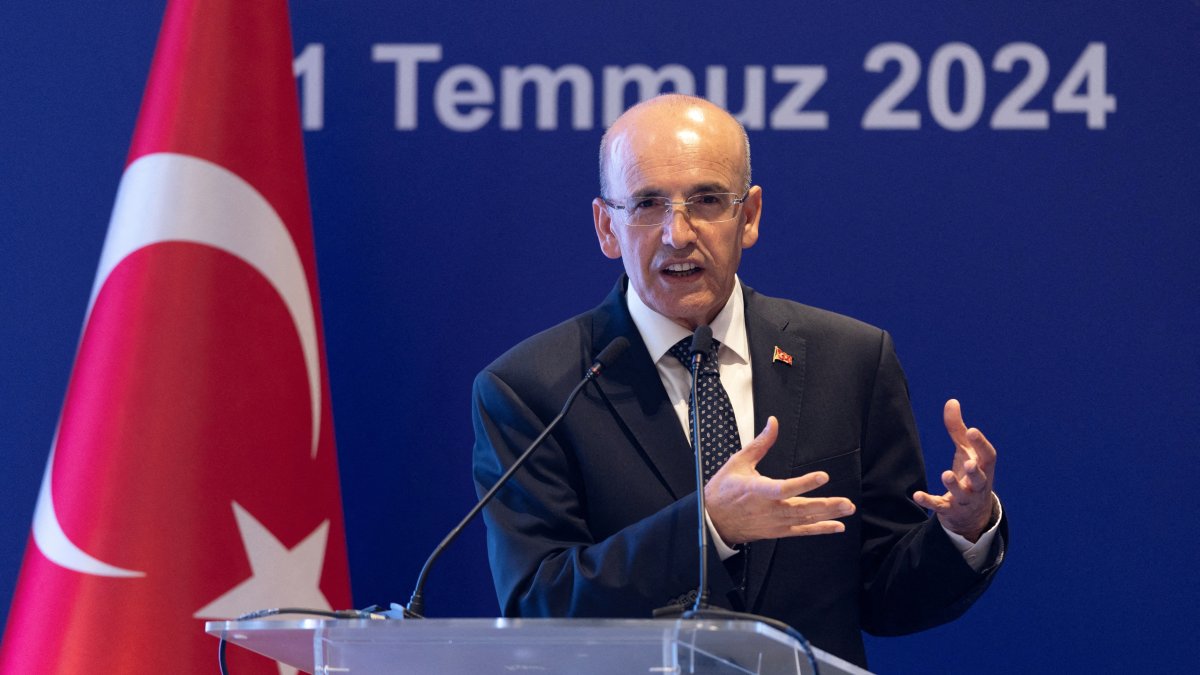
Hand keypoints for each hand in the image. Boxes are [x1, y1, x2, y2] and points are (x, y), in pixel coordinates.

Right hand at [705, 416, 855, 544]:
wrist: (712, 521)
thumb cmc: (723, 490)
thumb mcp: (738, 462)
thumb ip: (760, 444)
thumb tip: (773, 423)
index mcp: (758, 490)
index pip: (784, 488)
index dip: (804, 483)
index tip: (822, 476)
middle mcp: (769, 509)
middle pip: (801, 508)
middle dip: (826, 505)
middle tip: (847, 503)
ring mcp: (774, 522)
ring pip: (805, 520)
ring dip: (828, 515)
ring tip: (847, 510)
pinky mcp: (777, 531)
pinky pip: (801, 531)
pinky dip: (820, 529)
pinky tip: (836, 526)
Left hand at [913, 399, 997, 541]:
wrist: (972, 515)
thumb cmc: (969, 474)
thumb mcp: (966, 451)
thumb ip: (958, 429)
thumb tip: (951, 401)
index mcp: (984, 468)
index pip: (988, 456)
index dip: (981, 444)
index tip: (971, 430)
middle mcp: (978, 485)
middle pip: (981, 479)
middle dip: (975, 471)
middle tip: (969, 462)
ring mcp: (965, 499)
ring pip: (962, 494)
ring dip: (954, 485)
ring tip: (945, 474)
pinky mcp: (950, 510)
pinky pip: (940, 507)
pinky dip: (929, 501)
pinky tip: (917, 495)